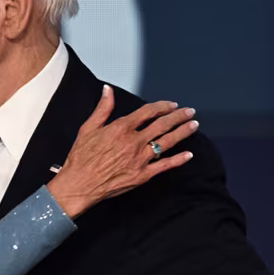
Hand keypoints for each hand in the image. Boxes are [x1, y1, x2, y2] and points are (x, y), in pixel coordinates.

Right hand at [47, 86, 197, 218]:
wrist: (80, 184)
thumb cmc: (81, 158)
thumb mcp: (88, 128)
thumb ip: (102, 108)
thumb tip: (107, 90)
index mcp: (121, 128)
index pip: (148, 112)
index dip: (162, 106)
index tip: (171, 104)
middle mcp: (134, 141)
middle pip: (162, 125)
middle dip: (179, 116)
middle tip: (190, 112)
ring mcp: (140, 159)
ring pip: (167, 142)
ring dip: (183, 132)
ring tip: (194, 125)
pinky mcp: (143, 175)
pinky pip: (165, 165)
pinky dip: (178, 159)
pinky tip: (188, 154)